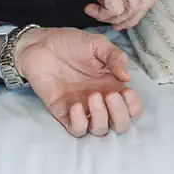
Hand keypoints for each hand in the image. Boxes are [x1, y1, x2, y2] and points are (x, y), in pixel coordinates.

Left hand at [14, 27, 144, 136]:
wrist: (40, 43)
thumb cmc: (70, 43)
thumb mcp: (97, 44)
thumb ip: (115, 57)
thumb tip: (127, 77)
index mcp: (112, 86)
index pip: (132, 108)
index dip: (133, 106)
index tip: (126, 92)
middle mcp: (100, 101)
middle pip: (120, 125)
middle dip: (120, 115)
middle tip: (111, 95)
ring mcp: (82, 109)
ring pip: (100, 130)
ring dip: (101, 118)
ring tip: (93, 96)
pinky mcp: (62, 112)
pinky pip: (76, 130)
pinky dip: (80, 123)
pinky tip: (75, 105)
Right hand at [47, 0, 158, 28]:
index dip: (143, 4)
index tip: (127, 10)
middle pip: (146, 2)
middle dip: (131, 18)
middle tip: (115, 22)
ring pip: (134, 8)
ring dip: (117, 18)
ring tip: (100, 16)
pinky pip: (116, 9)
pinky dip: (104, 15)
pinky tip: (90, 9)